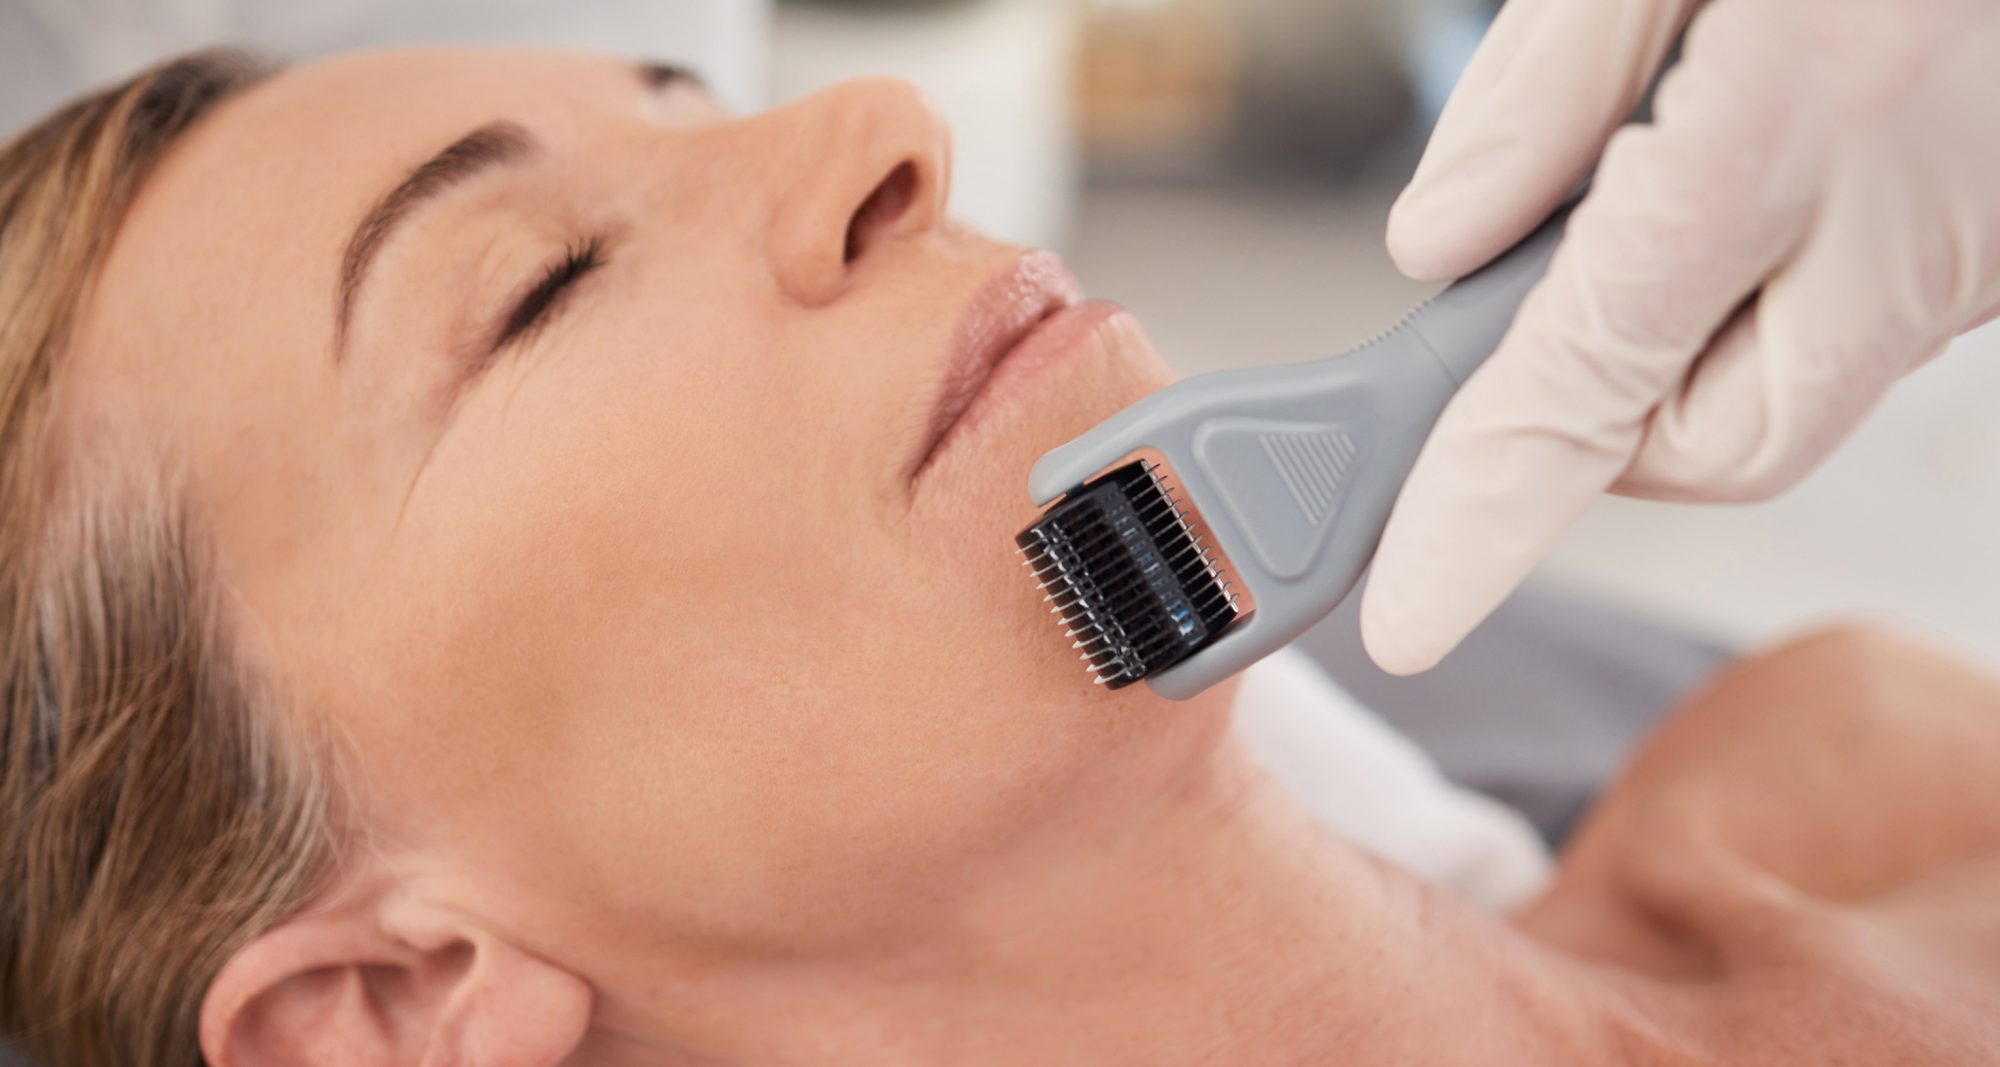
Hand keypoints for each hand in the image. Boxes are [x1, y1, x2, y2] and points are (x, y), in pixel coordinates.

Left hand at [1361, 0, 1999, 673]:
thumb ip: (1549, 87)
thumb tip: (1444, 246)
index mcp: (1801, 114)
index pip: (1590, 378)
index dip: (1481, 515)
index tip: (1403, 615)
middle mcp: (1922, 215)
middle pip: (1717, 439)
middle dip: (1605, 412)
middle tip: (1548, 298)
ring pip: (1806, 390)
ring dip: (1702, 341)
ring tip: (1693, 174)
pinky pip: (1884, 317)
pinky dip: (1799, 285)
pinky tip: (1797, 152)